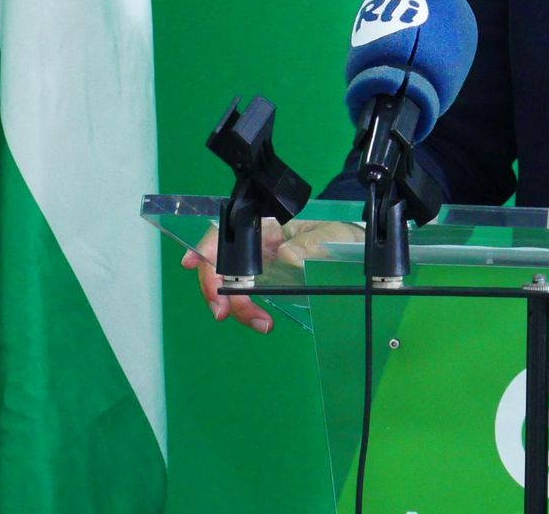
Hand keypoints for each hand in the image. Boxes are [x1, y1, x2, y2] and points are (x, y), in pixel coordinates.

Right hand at [180, 219, 363, 333]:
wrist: (356, 248)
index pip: (229, 231)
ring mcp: (262, 265)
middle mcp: (260, 245)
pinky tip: (259, 320)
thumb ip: (309, 244)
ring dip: (237, 306)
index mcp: (270, 226)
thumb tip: (285, 257)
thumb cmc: (342, 234)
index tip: (192, 265)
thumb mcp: (330, 236)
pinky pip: (248, 296)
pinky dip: (248, 310)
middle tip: (224, 313)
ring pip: (232, 285)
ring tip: (260, 322)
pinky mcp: (270, 282)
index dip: (206, 247)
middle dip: (216, 289)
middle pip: (223, 264)